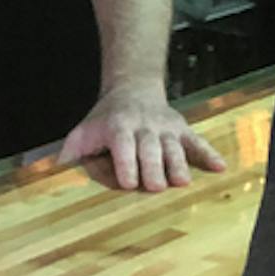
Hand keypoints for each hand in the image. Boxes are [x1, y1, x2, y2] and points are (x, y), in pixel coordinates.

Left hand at [59, 81, 227, 191]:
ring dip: (179, 164)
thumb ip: (71, 152)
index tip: (129, 183)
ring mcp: (166, 128)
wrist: (133, 88)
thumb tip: (54, 172)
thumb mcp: (84, 131)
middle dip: (154, 167)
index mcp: (119, 128)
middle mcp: (145, 127)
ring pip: (175, 146)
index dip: (127, 163)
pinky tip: (220, 167)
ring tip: (182, 182)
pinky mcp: (182, 130)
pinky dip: (209, 154)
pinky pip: (198, 142)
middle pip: (152, 148)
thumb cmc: (106, 119)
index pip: (124, 145)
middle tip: (157, 187)